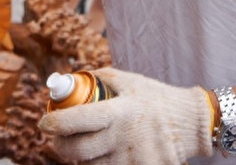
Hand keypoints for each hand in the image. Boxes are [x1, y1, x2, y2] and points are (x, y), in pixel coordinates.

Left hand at [38, 67, 213, 164]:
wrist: (192, 124)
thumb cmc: (157, 99)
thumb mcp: (131, 81)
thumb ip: (101, 79)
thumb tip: (71, 80)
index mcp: (119, 111)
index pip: (77, 120)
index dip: (55, 123)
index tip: (44, 122)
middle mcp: (123, 138)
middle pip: (77, 151)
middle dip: (60, 146)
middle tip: (56, 139)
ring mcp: (131, 160)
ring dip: (81, 156)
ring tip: (82, 144)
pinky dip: (101, 163)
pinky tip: (103, 153)